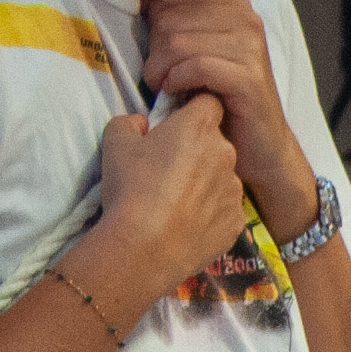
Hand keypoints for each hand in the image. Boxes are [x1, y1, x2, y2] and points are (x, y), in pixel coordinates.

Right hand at [77, 102, 249, 308]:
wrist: (143, 249)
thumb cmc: (130, 190)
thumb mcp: (115, 144)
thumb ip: (129, 123)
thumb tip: (141, 125)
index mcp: (199, 126)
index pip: (209, 101)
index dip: (194, 110)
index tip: (177, 126)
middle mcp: (225, 153)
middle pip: (216, 142)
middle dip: (198, 151)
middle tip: (169, 171)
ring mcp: (234, 190)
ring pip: (222, 177)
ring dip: (205, 184)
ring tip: (176, 204)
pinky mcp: (235, 222)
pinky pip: (224, 210)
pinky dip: (209, 214)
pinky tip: (186, 226)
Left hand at [135, 0, 311, 228]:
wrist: (259, 147)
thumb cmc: (219, 100)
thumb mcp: (194, 53)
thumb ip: (175, 23)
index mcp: (231, 4)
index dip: (151, 23)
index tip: (156, 53)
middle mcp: (245, 17)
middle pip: (169, 18)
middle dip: (154, 52)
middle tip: (160, 79)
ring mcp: (250, 45)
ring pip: (178, 42)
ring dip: (160, 71)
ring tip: (165, 89)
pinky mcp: (250, 77)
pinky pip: (197, 66)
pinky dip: (177, 81)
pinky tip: (176, 94)